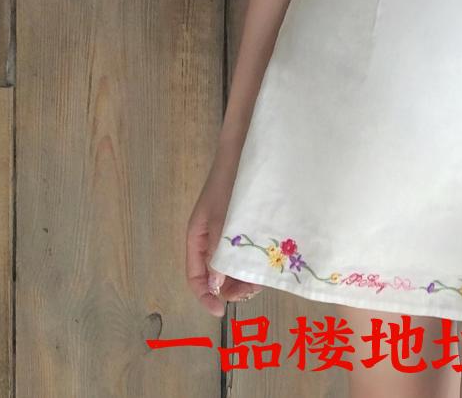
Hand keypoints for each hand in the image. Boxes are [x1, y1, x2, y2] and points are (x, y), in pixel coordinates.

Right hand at [186, 162, 263, 317]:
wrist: (246, 151)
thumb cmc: (231, 182)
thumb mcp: (222, 219)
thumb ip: (217, 252)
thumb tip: (215, 286)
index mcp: (197, 238)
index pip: (194, 278)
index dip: (205, 297)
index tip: (222, 311)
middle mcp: (210, 240)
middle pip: (216, 276)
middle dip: (232, 288)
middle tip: (253, 288)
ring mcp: (227, 233)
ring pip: (233, 266)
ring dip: (245, 277)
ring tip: (263, 276)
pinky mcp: (243, 227)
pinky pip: (245, 253)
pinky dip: (253, 262)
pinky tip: (267, 263)